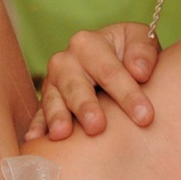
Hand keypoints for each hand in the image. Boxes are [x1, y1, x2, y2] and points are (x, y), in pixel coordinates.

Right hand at [24, 23, 161, 139]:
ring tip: (62, 134)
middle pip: (77, 87)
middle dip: (86, 107)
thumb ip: (143, 52)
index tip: (145, 117)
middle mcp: (65, 61)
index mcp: (88, 43)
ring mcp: (52, 82)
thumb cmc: (128, 51)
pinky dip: (38, 126)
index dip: (128, 95)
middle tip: (97, 127)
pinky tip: (35, 140)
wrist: (109, 57)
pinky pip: (39, 115)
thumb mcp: (139, 39)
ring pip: (54, 101)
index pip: (110, 72)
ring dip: (58, 118)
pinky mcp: (46, 102)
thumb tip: (139, 72)